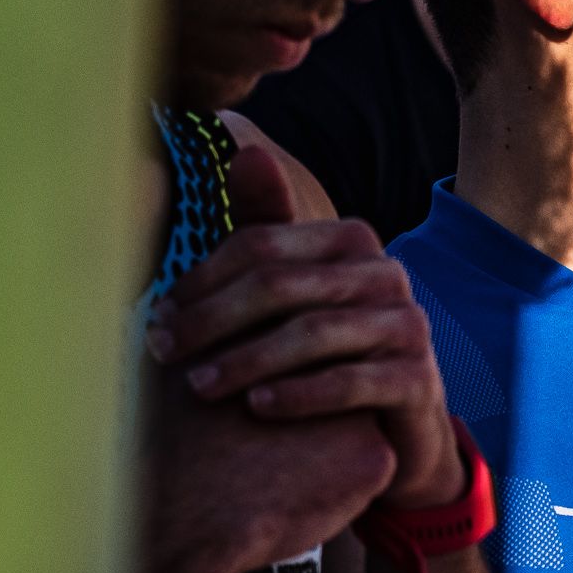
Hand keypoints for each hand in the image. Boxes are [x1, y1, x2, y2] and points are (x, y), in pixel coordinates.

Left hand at [147, 144, 468, 508]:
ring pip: (315, 333)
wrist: (394, 427)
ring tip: (198, 387)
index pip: (261, 245)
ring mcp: (407, 325)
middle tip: (161, 352)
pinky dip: (300, 394)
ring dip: (246, 360)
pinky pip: (353, 382)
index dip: (200, 280)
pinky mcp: (418, 380)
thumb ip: (264, 227)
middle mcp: (385, 273)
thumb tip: (241, 145)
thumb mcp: (293, 293)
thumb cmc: (328, 352)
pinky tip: (257, 408)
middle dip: (211, 320)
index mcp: (350, 241)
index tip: (155, 317)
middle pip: (281, 286)